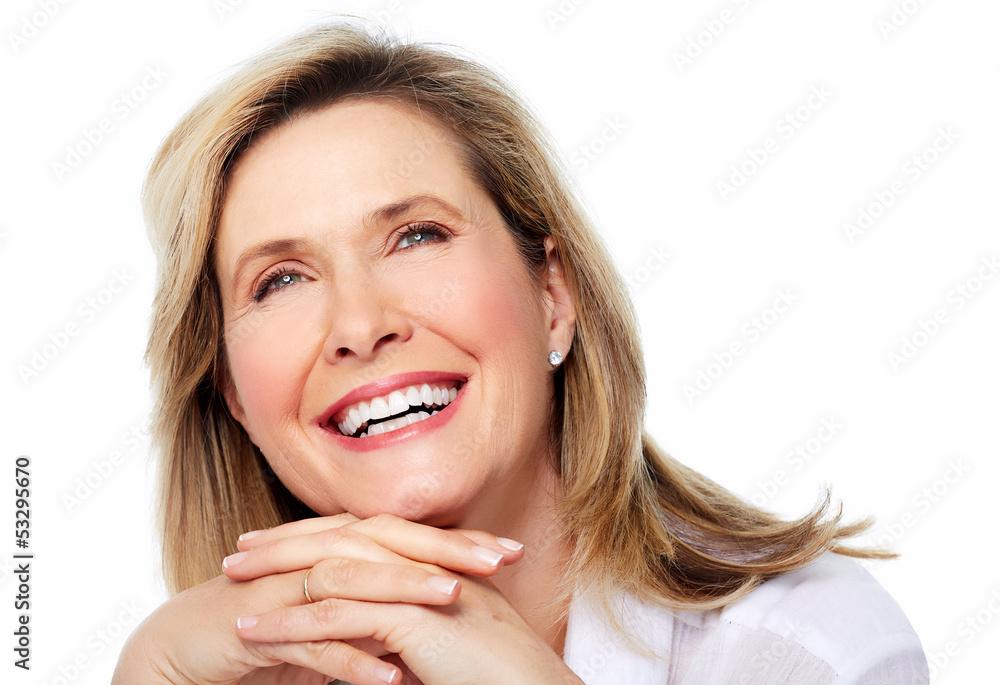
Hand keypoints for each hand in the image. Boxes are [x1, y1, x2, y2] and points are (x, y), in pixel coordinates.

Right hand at [113, 513, 521, 684]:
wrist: (191, 646)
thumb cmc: (272, 630)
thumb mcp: (340, 620)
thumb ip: (384, 614)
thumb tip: (441, 617)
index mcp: (340, 552)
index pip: (409, 539)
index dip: (460, 541)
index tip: (512, 550)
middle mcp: (317, 558)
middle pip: (388, 543)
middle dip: (446, 549)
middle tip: (500, 560)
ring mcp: (287, 588)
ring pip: (353, 581)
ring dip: (404, 590)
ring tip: (455, 600)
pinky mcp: (259, 625)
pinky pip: (311, 641)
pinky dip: (349, 660)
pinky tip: (388, 679)